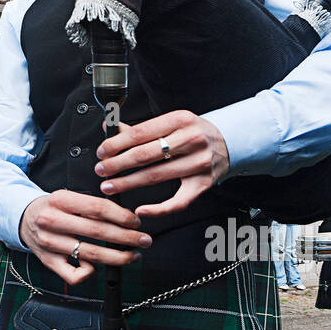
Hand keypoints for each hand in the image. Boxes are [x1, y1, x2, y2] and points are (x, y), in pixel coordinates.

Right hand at [18, 189, 148, 286]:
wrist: (24, 219)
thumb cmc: (54, 208)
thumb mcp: (70, 197)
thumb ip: (93, 205)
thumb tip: (125, 217)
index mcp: (60, 200)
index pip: (98, 208)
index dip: (122, 216)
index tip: (136, 222)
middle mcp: (53, 221)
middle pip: (98, 232)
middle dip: (127, 238)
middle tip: (144, 240)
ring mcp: (50, 243)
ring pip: (91, 255)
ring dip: (118, 257)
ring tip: (132, 255)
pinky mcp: (49, 262)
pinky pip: (74, 275)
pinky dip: (89, 273)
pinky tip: (95, 266)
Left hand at [94, 110, 229, 217]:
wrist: (229, 141)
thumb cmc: (193, 131)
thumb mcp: (170, 122)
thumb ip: (140, 129)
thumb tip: (109, 127)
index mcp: (179, 120)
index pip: (140, 133)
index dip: (117, 144)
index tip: (101, 152)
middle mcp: (191, 140)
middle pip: (146, 154)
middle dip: (118, 164)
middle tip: (101, 170)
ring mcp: (199, 163)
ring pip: (157, 176)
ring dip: (128, 183)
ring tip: (109, 185)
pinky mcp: (203, 184)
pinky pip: (179, 201)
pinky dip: (158, 209)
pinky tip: (141, 210)